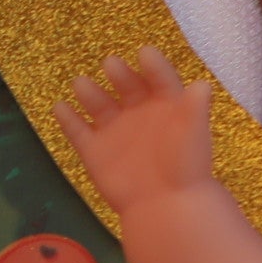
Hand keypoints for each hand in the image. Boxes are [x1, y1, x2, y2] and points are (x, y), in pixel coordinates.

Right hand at [61, 49, 216, 213]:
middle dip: (119, 74)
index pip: (159, 78)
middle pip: (127, 86)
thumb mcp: (195, 136)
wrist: (168, 208)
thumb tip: (201, 85)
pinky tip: (60, 107)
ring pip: (98, 104)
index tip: (144, 53)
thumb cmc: (187, 170)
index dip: (153, 66)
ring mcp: (114, 129)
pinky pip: (77, 130)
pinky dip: (67, 119)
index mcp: (165, 104)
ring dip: (89, 92)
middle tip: (111, 65)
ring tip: (81, 84)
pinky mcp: (94, 150)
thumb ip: (196, 110)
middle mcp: (138, 111)